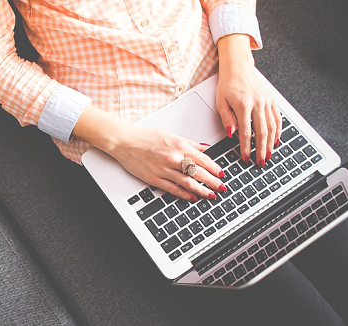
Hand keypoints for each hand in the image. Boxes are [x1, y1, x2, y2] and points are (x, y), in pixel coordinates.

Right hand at [106, 125, 225, 200]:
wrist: (125, 142)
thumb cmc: (145, 137)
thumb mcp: (170, 135)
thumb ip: (189, 143)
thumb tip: (204, 148)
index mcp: (179, 146)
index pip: (203, 159)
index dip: (215, 168)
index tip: (222, 174)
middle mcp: (173, 158)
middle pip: (199, 173)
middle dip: (213, 182)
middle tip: (222, 188)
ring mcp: (164, 170)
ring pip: (188, 182)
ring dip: (202, 190)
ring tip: (211, 195)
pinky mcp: (154, 179)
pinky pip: (173, 189)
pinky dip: (185, 194)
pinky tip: (192, 197)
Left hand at [216, 34, 281, 166]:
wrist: (238, 67)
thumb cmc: (227, 84)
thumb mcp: (220, 101)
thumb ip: (226, 118)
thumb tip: (231, 134)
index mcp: (243, 105)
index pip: (246, 132)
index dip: (246, 147)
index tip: (245, 157)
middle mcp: (257, 103)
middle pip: (262, 132)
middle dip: (261, 149)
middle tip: (261, 162)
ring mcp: (266, 101)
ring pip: (272, 126)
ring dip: (271, 143)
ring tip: (269, 155)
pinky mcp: (271, 100)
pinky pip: (277, 118)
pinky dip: (278, 130)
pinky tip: (276, 140)